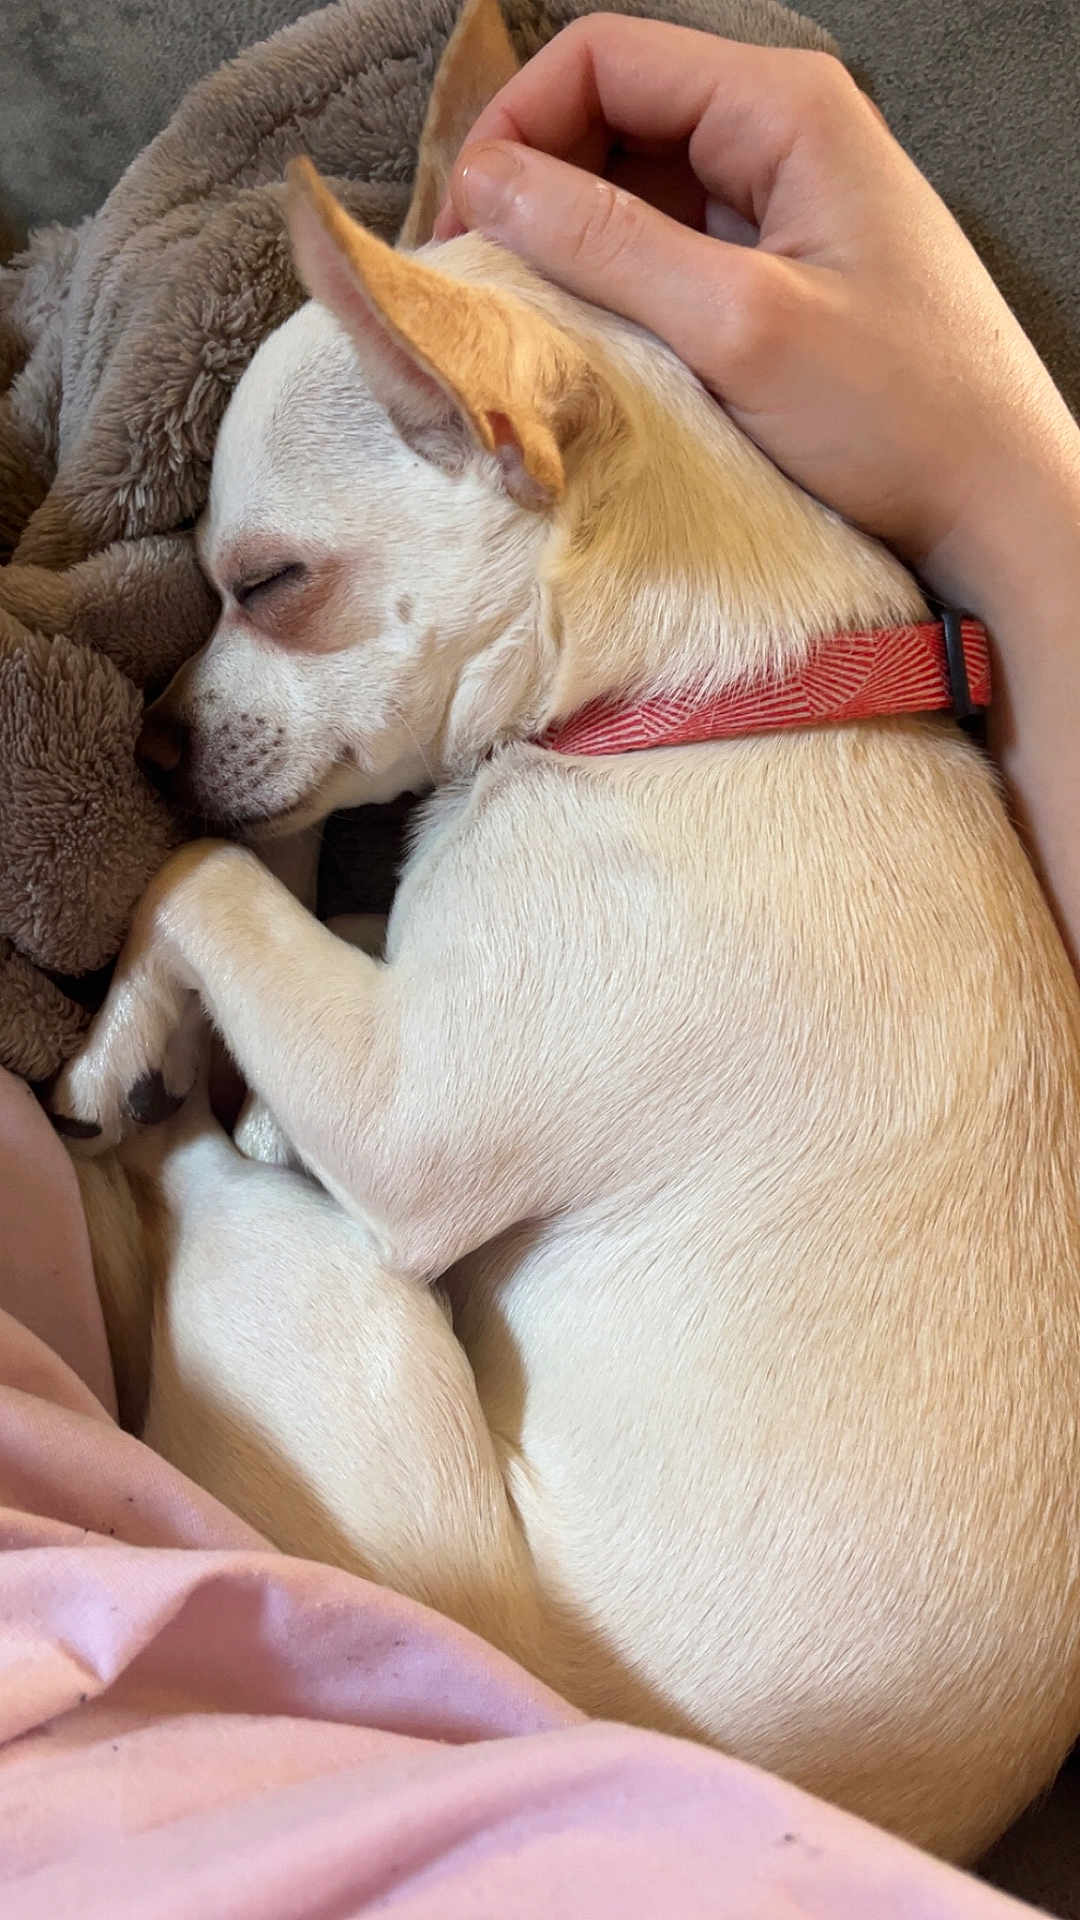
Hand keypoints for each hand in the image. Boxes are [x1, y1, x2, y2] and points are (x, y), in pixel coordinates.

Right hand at [435, 16, 1079, 607]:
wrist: (998, 506)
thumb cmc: (902, 417)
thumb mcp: (738, 326)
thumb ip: (608, 244)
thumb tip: (487, 185)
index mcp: (785, 108)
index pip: (604, 59)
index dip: (515, 129)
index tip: (466, 229)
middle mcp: (784, 135)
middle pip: (613, 117)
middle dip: (535, 186)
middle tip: (483, 283)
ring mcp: (785, 205)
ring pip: (636, 188)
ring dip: (571, 243)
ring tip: (529, 320)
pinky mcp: (782, 273)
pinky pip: (673, 250)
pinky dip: (618, 286)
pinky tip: (592, 343)